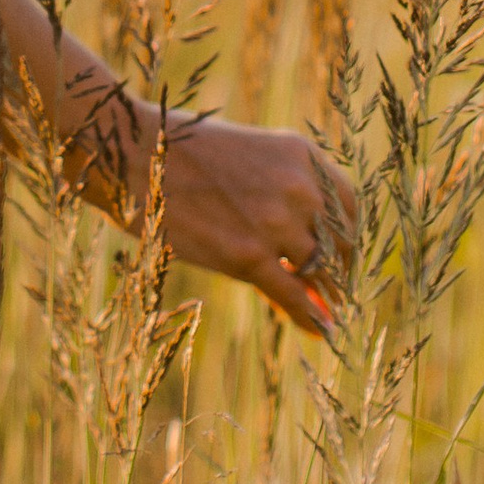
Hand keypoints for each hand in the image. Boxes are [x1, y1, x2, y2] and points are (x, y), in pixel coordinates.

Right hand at [160, 117, 352, 337]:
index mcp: (300, 155)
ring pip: (320, 271)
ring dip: (326, 296)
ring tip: (329, 313)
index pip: (348, 205)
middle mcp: (297, 186)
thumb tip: (303, 244)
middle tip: (336, 290)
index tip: (343, 254)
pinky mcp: (247, 255)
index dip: (349, 236)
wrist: (133, 153)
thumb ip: (280, 188)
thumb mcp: (247, 154)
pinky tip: (320, 331)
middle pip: (341, 241)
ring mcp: (274, 222)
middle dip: (341, 269)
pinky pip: (293, 295)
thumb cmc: (181, 151)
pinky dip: (311, 318)